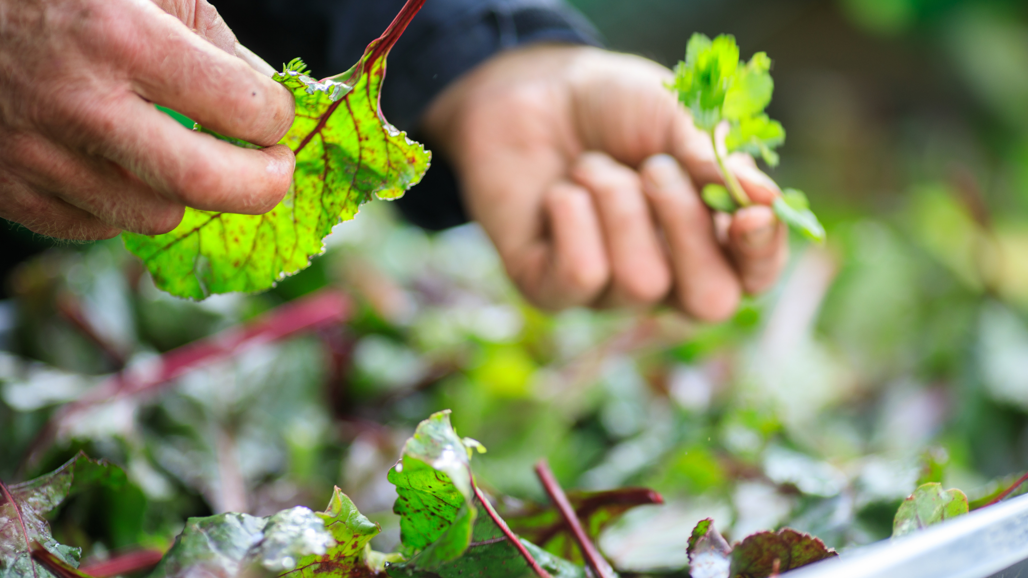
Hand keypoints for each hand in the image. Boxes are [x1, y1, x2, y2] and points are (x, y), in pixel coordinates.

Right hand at [0, 0, 294, 239]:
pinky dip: (123, 204)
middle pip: (207, 184)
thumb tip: (270, 100)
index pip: (242, 107)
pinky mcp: (7, 189)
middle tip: (273, 169)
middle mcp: (79, 104)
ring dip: (184, 191)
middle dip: (264, 185)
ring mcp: (37, 154)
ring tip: (179, 152)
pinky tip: (118, 164)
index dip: (277, 117)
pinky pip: (98, 227)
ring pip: (156, 216)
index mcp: (120, 36)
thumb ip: (211, 40)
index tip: (275, 115)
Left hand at [422, 45, 787, 320]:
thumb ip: (716, 161)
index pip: (754, 277)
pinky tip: (559, 190)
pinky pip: (581, 275)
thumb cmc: (612, 107)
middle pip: (709, 304)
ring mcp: (607, 291)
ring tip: (591, 165)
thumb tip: (769, 200)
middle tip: (654, 168)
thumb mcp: (673, 117)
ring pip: (641, 283)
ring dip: (617, 204)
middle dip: (686, 229)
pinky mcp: (550, 289)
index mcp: (708, 236)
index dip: (761, 255)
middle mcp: (665, 276)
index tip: (749, 215)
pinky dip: (573, 217)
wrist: (530, 91)